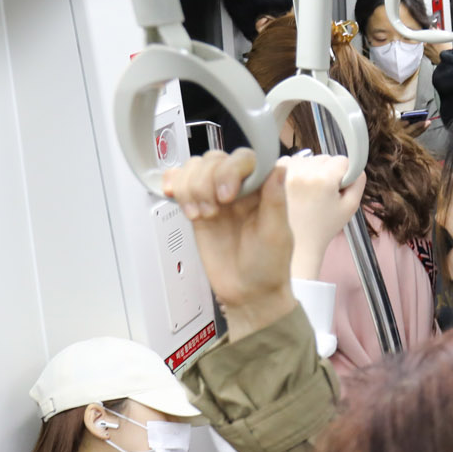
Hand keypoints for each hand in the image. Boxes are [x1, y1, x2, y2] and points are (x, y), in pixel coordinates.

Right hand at [162, 150, 297, 339]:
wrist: (247, 292)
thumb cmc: (268, 267)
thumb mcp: (277, 235)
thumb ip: (275, 200)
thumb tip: (279, 168)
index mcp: (262, 189)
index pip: (244, 158)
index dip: (230, 171)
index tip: (228, 196)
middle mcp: (239, 189)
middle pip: (214, 160)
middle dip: (207, 182)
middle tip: (213, 211)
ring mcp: (216, 198)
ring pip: (194, 168)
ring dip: (191, 188)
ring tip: (201, 215)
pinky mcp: (198, 209)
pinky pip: (180, 184)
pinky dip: (174, 185)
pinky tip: (179, 201)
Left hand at [282, 155, 365, 282]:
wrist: (297, 241)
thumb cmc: (324, 226)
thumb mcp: (350, 206)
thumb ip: (358, 182)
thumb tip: (354, 166)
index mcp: (324, 179)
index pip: (342, 160)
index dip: (344, 174)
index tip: (338, 189)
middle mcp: (304, 172)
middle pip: (324, 157)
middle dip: (327, 171)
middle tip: (322, 193)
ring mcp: (286, 172)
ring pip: (308, 158)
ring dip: (311, 169)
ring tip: (308, 192)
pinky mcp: (273, 174)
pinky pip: (290, 160)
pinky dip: (295, 170)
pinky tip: (296, 188)